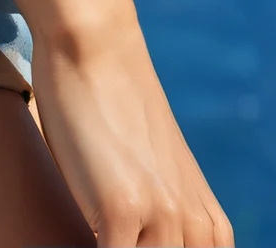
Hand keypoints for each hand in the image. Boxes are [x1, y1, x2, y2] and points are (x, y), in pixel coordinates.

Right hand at [0, 0, 233, 246]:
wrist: (95, 46)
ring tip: (91, 227)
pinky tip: (67, 234)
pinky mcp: (123, 208)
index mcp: (209, 227)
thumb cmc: (110, 111)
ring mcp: (162, 217)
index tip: (134, 236)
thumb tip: (133, 236)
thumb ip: (162, 224)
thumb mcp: (154, 180)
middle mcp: (194, 226)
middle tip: (106, 231)